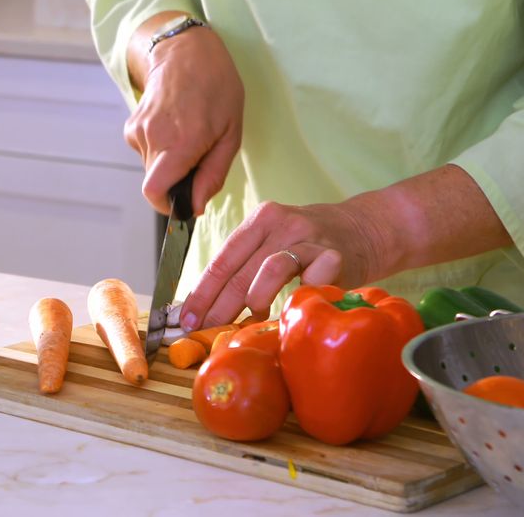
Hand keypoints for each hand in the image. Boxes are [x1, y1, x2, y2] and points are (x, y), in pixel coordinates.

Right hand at [125, 18, 243, 214]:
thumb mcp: (231, 133)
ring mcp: (138, 131)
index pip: (155, 191)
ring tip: (188, 135)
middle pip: (156, 183)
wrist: (185, 52)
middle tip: (198, 156)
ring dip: (169, 162)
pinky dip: (160, 149)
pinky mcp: (131, 127)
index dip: (167, 205)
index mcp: (181, 142)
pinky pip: (145, 153)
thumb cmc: (216, 89)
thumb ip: (212, 175)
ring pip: (151, 168)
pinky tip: (174, 126)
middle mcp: (154, 138)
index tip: (182, 203)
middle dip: (176, 180)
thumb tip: (196, 207)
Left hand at [178, 199, 390, 329]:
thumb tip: (206, 309)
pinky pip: (311, 278)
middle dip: (218, 306)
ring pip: (270, 268)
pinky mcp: (336, 255)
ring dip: (255, 298)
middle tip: (207, 331)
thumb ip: (245, 268)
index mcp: (259, 220)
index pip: (221, 261)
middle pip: (239, 270)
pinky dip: (297, 296)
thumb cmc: (308, 245)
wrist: (365, 229)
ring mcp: (309, 238)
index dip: (201, 293)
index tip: (186, 319)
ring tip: (252, 317)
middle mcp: (281, 223)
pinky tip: (291, 309)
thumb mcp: (272, 244)